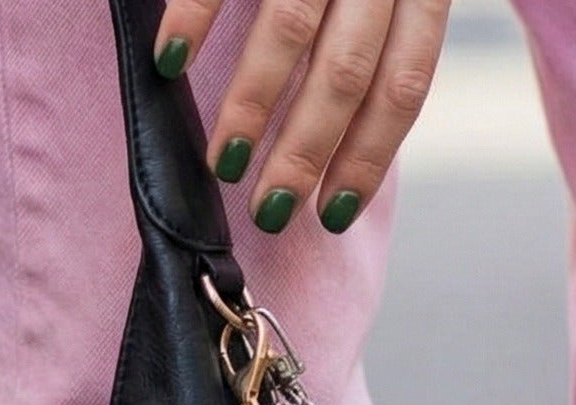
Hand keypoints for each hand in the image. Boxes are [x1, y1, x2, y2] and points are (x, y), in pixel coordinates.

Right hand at [153, 0, 448, 233]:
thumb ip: (386, 24)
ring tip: (224, 161)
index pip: (405, 82)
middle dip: (306, 152)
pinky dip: (193, 16)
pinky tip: (170, 63)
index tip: (330, 213)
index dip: (368, 155)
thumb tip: (356, 126)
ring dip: (252, 107)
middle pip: (349, 71)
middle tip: (269, 210)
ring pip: (293, 30)